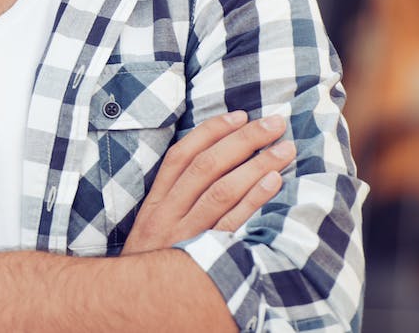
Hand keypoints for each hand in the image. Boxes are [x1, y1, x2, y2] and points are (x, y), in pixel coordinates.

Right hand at [121, 110, 293, 254]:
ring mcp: (185, 234)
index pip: (182, 155)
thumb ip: (177, 198)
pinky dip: (253, 199)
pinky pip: (230, 223)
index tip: (240, 115)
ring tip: (285, 150)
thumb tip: (215, 165)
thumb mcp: (155, 225)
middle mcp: (168, 213)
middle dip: (243, 140)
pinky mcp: (202, 255)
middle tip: (274, 124)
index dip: (211, 131)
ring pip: (221, 190)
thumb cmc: (153, 260)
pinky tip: (274, 183)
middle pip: (206, 166)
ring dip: (256, 165)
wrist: (134, 303)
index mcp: (156, 201)